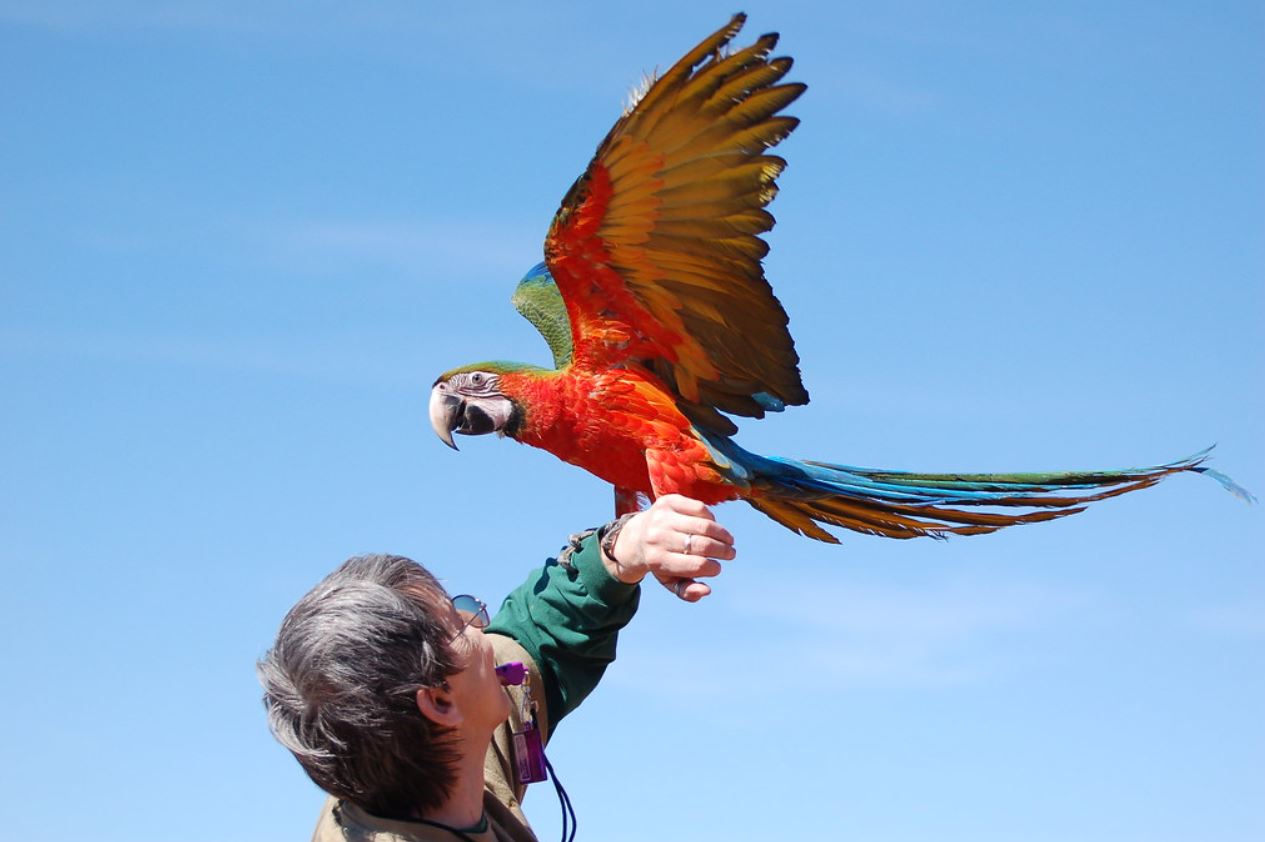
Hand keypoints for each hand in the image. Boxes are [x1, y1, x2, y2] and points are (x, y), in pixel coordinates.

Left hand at [603, 494, 735, 601]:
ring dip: (722, 534)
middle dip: (722, 551)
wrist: (636, 536)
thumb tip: (707, 591)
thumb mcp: (669, 581)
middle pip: (702, 545)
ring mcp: (662, 517)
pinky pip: (699, 507)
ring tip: (729, 540)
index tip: (718, 568)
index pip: (695, 565)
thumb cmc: (660, 562)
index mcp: (657, 560)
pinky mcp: (667, 501)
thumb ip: (687, 592)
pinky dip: (711, 518)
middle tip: (730, 553)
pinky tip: (713, 525)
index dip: (713, 568)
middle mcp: (657, 538)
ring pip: (703, 525)